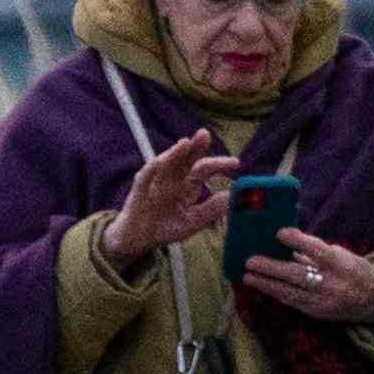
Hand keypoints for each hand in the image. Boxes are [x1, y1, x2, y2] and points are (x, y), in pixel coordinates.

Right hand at [98, 130, 230, 273]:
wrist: (138, 240)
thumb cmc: (165, 228)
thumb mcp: (192, 221)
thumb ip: (211, 210)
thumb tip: (232, 196)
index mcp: (187, 186)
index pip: (204, 170)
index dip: (218, 164)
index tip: (235, 162)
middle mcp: (172, 180)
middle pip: (185, 159)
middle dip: (195, 146)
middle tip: (205, 134)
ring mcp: (155, 183)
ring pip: (166, 164)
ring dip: (175, 153)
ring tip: (185, 143)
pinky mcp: (139, 190)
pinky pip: (146, 176)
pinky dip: (153, 168)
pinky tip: (162, 161)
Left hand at [240, 229, 373, 328]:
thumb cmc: (355, 271)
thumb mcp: (343, 256)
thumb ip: (316, 252)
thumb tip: (287, 244)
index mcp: (342, 265)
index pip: (319, 251)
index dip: (299, 242)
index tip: (280, 233)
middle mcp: (333, 284)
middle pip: (299, 275)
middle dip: (272, 268)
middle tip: (250, 261)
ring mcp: (325, 300)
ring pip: (291, 292)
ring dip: (267, 284)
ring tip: (248, 276)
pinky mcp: (318, 312)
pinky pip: (293, 302)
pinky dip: (277, 293)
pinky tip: (263, 286)